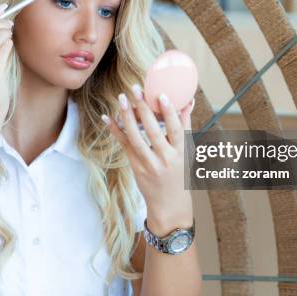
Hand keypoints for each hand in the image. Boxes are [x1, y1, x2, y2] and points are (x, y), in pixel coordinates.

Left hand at [102, 84, 195, 232]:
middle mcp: (165, 159)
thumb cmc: (181, 174)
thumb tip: (188, 101)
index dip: (170, 113)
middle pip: (153, 132)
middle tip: (135, 90)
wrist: (170, 206)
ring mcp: (149, 165)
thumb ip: (185, 127)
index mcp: (182, 153)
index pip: (177, 131)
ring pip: (136, 139)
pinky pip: (125, 146)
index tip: (162, 95)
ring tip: (121, 98)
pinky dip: (116, 131)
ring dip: (127, 117)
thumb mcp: (188, 152)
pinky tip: (108, 117)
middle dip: (143, 109)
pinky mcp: (136, 167)